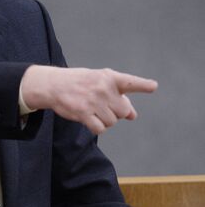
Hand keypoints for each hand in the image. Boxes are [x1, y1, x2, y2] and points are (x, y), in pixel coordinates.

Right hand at [22, 65, 157, 133]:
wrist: (53, 85)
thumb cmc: (79, 83)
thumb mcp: (99, 83)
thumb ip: (118, 96)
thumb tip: (133, 115)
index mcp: (108, 77)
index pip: (129, 82)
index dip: (142, 85)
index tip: (153, 86)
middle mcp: (103, 88)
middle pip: (124, 111)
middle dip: (116, 113)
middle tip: (102, 106)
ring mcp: (93, 101)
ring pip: (112, 122)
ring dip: (104, 120)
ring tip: (92, 110)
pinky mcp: (83, 113)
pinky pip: (100, 129)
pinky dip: (96, 128)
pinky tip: (88, 120)